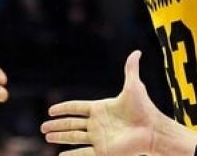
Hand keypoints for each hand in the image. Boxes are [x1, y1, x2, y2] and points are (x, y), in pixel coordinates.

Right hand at [41, 51, 161, 155]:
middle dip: (56, 125)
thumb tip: (137, 51)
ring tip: (47, 137)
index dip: (64, 108)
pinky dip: (72, 155)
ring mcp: (99, 138)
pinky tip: (60, 155)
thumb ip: (131, 69)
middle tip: (43, 127)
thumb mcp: (134, 87)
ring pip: (74, 137)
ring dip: (60, 137)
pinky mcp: (103, 151)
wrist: (153, 131)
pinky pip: (83, 153)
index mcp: (100, 108)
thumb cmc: (144, 109)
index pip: (77, 108)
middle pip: (71, 124)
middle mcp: (97, 124)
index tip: (51, 110)